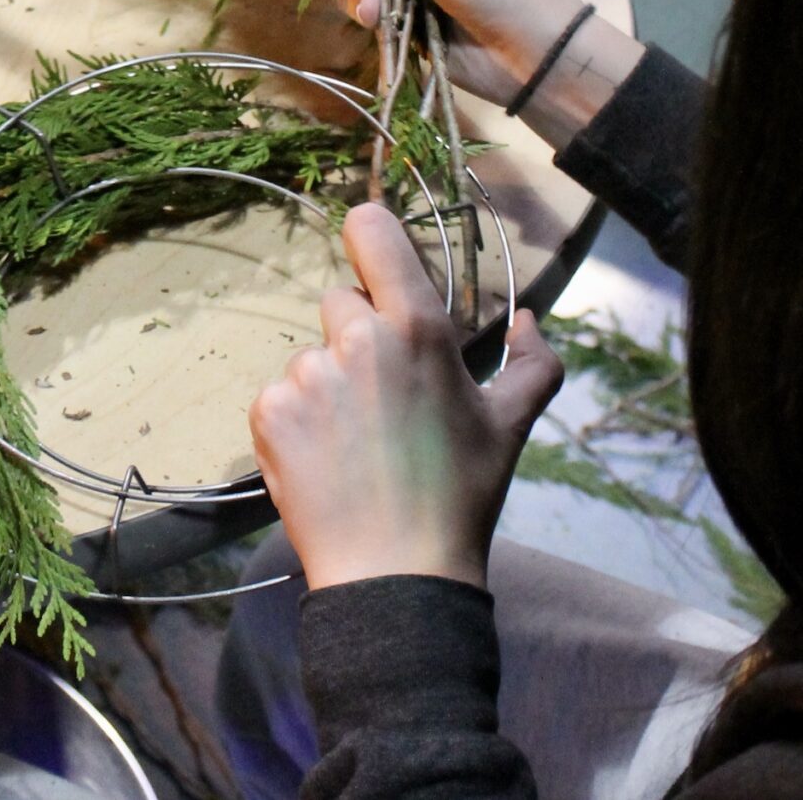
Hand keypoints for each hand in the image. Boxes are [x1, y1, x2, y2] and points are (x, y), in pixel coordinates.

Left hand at [250, 204, 562, 591]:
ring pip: (311, 356)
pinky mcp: (268, 413)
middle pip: (341, 303)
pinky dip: (297, 422)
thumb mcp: (511, 426)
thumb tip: (529, 319)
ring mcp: (306, 376)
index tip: (373, 255)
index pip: (372, 231)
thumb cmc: (460, 497)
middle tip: (385, 398)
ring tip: (359, 444)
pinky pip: (279, 396)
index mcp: (417, 328)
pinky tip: (328, 461)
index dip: (369, 235)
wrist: (396, 573)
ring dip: (329, 385)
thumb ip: (534, 363)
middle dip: (360, 337)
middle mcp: (356, 340)